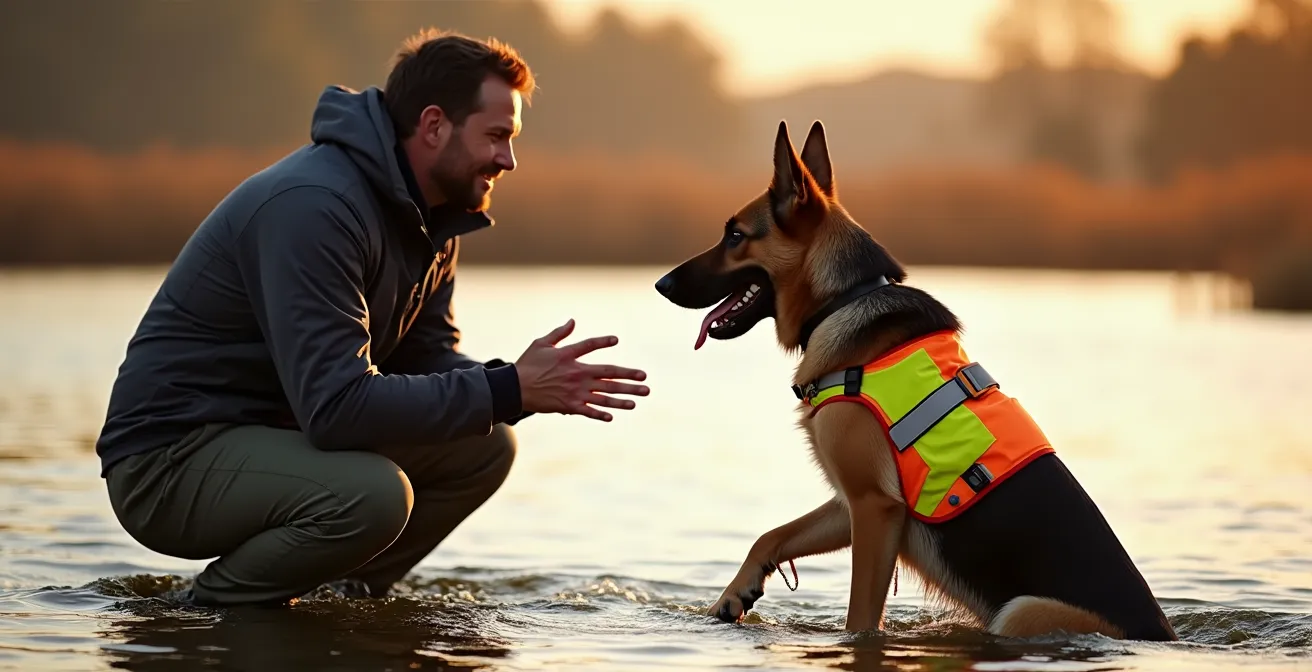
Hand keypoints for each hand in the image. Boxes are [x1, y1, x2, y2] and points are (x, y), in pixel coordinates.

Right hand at [513, 319, 649, 420]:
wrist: (514, 389)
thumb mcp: (541, 344)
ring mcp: (575, 391)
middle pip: (608, 374)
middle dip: (628, 377)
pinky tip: (613, 416)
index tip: (616, 339)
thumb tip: (573, 321)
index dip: (603, 342)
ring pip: (603, 395)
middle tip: (645, 379)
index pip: (589, 346)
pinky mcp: (569, 405)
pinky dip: (600, 414)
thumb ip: (559, 333)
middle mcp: (576, 374)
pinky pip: (588, 410)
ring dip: (622, 398)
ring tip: (637, 399)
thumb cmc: (527, 365)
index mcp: (568, 356)